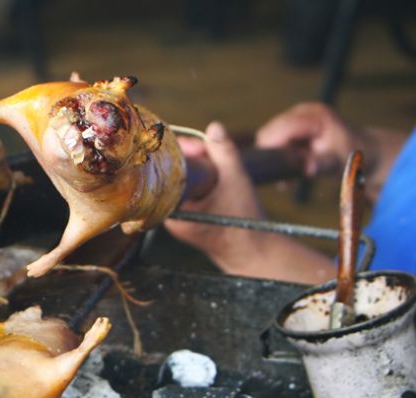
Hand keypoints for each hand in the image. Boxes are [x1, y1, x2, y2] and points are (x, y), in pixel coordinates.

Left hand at [165, 121, 335, 283]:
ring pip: (178, 180)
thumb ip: (225, 152)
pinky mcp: (185, 215)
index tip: (196, 144)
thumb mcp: (237, 181)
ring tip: (210, 154)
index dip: (178, 152)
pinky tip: (211, 167)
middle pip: (170, 174)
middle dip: (187, 156)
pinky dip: (197, 175)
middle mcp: (168, 215)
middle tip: (205, 146)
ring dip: (194, 164)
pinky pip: (186, 188)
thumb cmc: (243, 222)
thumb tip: (214, 126)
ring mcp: (176, 216)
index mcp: (173, 212)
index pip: (164, 173)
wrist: (251, 252)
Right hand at [256, 102, 364, 177]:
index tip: (276, 173)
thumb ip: (322, 164)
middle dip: (272, 156)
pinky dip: (278, 156)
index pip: (278, 130)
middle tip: (285, 177)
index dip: (271, 151)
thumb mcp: (340, 162)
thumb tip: (308, 168)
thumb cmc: (353, 156)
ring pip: (268, 138)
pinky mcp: (292, 125)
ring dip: (275, 158)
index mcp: (314, 115)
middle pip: (268, 133)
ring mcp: (296, 117)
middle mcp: (302, 111)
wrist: (364, 150)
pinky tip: (290, 169)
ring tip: (290, 174)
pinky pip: (274, 140)